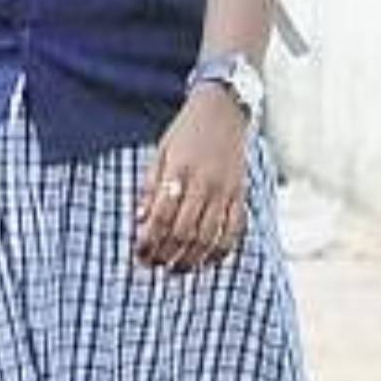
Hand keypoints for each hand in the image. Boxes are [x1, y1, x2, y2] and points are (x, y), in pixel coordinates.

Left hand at [136, 86, 252, 273]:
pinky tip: (207, 260)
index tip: (138, 253)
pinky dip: (221, 249)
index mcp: (180, 172)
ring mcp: (228, 191)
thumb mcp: (160, 154)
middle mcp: (207, 184)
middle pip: (186, 231)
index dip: (149, 240)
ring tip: (176, 269)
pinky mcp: (242, 194)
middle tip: (153, 265)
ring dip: (192, 258)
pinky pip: (236, 230)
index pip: (163, 216)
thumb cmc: (185, 132)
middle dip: (167, 253)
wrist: (224, 111)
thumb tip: (140, 221)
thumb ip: (151, 187)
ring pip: (211, 236)